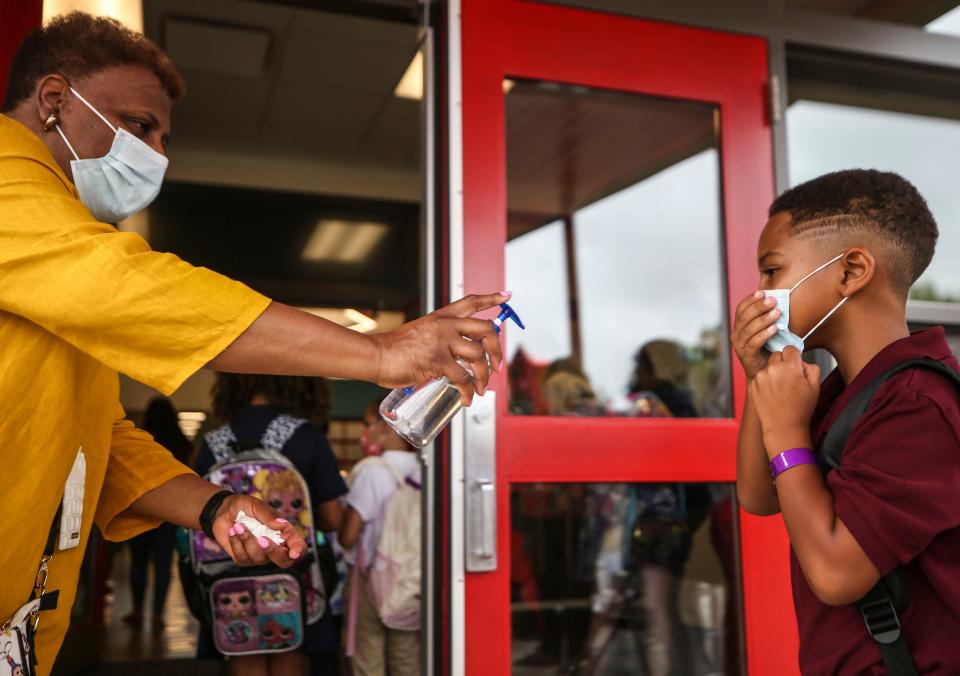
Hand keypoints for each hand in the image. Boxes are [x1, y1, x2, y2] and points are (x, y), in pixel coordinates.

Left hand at [213, 494, 306, 567]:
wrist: (224, 510)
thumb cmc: (245, 506)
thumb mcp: (258, 505)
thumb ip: (270, 515)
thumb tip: (282, 524)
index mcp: (283, 533)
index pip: (298, 546)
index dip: (299, 551)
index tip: (294, 553)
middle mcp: (274, 547)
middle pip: (283, 561)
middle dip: (272, 551)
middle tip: (261, 538)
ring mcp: (259, 555)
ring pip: (259, 558)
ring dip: (247, 540)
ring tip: (239, 525)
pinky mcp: (243, 559)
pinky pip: (242, 558)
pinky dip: (236, 542)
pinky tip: (233, 531)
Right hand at [369, 292, 511, 404]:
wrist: (375, 355)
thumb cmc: (393, 349)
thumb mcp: (420, 333)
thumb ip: (439, 340)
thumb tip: (455, 358)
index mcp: (441, 317)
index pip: (470, 302)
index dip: (491, 299)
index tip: (506, 296)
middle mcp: (445, 325)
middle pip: (485, 329)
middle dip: (497, 349)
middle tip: (496, 366)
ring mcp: (442, 342)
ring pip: (478, 356)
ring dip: (484, 376)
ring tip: (481, 389)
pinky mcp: (437, 361)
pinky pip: (463, 377)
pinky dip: (468, 391)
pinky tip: (467, 399)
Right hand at [731, 290, 779, 379]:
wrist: (764, 372)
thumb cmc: (767, 348)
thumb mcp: (765, 330)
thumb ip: (766, 317)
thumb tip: (776, 300)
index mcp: (739, 326)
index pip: (741, 309)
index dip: (750, 300)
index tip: (762, 292)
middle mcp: (736, 334)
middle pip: (744, 316)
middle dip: (759, 307)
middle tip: (773, 301)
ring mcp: (739, 345)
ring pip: (749, 329)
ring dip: (764, 319)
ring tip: (777, 313)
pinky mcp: (746, 355)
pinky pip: (754, 342)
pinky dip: (764, 334)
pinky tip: (775, 328)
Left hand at [750, 347, 818, 456]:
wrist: (783, 428)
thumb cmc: (801, 409)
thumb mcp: (815, 386)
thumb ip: (811, 367)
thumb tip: (801, 360)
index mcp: (790, 366)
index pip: (790, 348)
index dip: (794, 357)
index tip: (795, 366)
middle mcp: (773, 368)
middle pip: (777, 354)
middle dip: (783, 362)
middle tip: (788, 378)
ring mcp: (760, 376)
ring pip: (768, 365)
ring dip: (773, 371)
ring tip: (781, 389)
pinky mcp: (752, 384)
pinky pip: (760, 376)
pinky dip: (765, 381)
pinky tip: (772, 394)